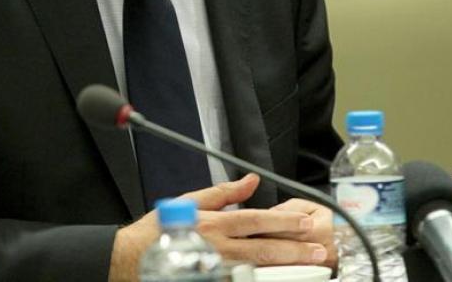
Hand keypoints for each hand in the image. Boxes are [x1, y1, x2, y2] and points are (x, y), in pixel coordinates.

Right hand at [108, 175, 328, 280]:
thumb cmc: (160, 230)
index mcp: (214, 223)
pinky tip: (278, 278)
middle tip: (318, 249)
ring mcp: (217, 270)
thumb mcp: (190, 201)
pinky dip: (261, 279)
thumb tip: (251, 180)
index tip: (305, 223)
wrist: (133, 259)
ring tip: (308, 266)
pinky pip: (243, 281)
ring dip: (285, 268)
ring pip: (258, 269)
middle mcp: (218, 248)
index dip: (283, 222)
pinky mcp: (213, 281)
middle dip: (294, 249)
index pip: (256, 220)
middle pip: (264, 249)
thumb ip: (224, 192)